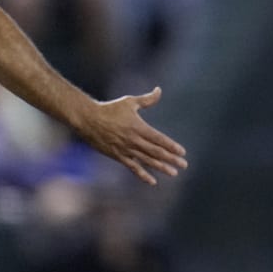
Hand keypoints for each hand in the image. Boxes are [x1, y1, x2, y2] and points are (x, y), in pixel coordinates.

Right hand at [73, 87, 187, 184]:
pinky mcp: (118, 156)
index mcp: (138, 127)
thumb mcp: (129, 101)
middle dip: (171, 158)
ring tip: (173, 173)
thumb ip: (147, 99)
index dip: (171, 146)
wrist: (88, 120)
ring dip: (161, 167)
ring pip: (147, 161)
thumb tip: (159, 90)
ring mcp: (126, 150)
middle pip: (156, 152)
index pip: (159, 138)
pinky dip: (143, 175)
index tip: (182, 152)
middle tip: (184, 164)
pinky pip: (133, 167)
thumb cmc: (110, 109)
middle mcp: (133, 140)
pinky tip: (153, 181)